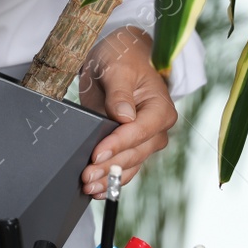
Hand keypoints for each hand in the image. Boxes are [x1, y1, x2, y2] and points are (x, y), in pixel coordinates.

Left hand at [77, 27, 179, 197]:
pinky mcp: (130, 146)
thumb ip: (120, 92)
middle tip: (86, 176)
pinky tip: (96, 189)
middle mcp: (156, 129)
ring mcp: (144, 140)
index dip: (118, 144)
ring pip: (129, 165)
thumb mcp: (118, 68)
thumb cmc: (121, 58)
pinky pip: (124, 168)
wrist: (118, 57)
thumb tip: (124, 116)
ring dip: (108, 178)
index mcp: (161, 109)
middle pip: (134, 153)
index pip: (139, 132)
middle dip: (109, 166)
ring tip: (88, 187)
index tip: (97, 153)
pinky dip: (110, 180)